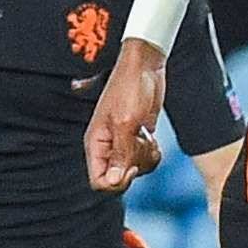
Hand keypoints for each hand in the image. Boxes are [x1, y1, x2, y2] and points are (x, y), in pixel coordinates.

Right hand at [85, 38, 169, 191]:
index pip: (99, 181)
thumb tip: (114, 181)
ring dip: (144, 157)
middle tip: (139, 144)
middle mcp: (107, 146)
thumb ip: (120, 153)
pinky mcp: (136, 138)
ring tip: (145, 136)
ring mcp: (122, 143)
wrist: (147, 66)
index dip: (116, 181)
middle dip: (134, 166)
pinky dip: (151, 152)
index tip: (130, 164)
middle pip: (119, 178)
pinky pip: (144, 159)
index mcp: (96, 143)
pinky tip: (150, 135)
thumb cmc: (131, 87)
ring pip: (133, 170)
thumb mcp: (126, 122)